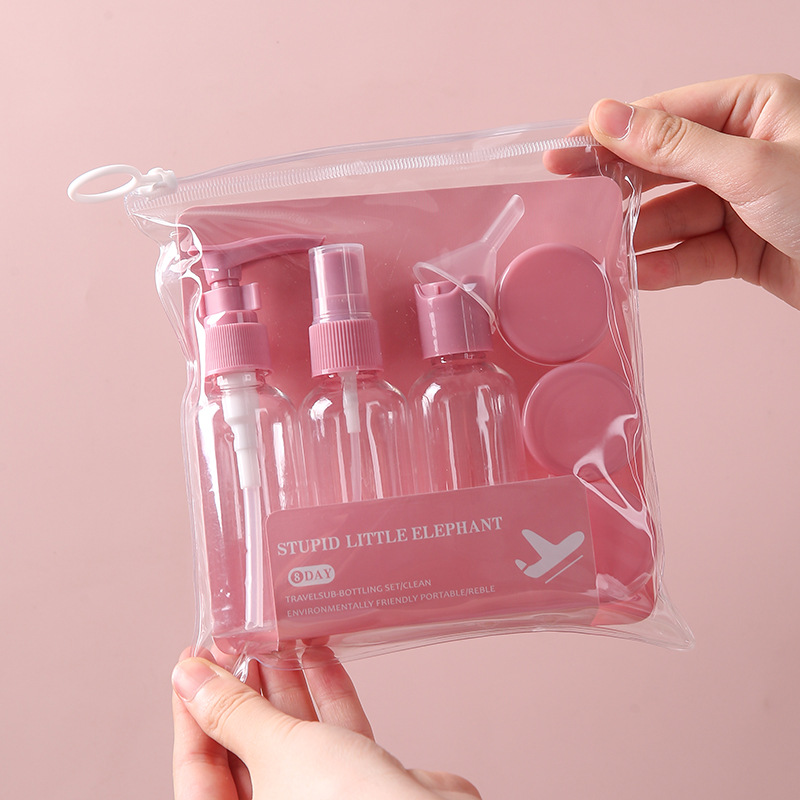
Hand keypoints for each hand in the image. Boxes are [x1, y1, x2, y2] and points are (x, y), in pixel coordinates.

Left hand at [172, 648, 480, 799]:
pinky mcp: (360, 783)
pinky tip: (322, 657)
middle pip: (244, 749)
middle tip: (242, 642)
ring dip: (288, 687)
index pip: (197, 765)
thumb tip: (190, 678)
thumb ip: (234, 713)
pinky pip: (333, 735)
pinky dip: (328, 697)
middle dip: (245, 692)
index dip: (193, 710)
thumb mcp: (278, 750)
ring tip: (279, 640)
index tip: (195, 664)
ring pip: (292, 738)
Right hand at [547, 73, 799, 307]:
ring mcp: (743, 202)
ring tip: (598, 247)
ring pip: (672, 216)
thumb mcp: (750, 166)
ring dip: (638, 235)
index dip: (611, 134)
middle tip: (567, 199)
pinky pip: (692, 253)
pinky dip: (665, 265)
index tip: (564, 151)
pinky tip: (635, 274)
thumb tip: (608, 115)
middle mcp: (745, 152)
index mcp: (754, 108)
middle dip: (618, 187)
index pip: (665, 115)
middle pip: (663, 167)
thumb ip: (674, 145)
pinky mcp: (743, 248)